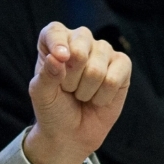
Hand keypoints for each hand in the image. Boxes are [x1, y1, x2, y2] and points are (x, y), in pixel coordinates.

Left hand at [22, 22, 130, 163]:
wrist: (70, 131)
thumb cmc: (52, 107)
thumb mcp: (41, 94)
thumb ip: (46, 75)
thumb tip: (58, 57)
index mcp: (54, 40)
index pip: (55, 32)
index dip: (57, 44)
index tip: (59, 58)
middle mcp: (79, 40)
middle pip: (80, 48)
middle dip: (71, 77)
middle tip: (67, 88)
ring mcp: (102, 51)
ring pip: (97, 68)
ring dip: (86, 90)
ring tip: (81, 94)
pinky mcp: (122, 65)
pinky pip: (115, 78)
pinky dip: (103, 95)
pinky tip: (97, 98)